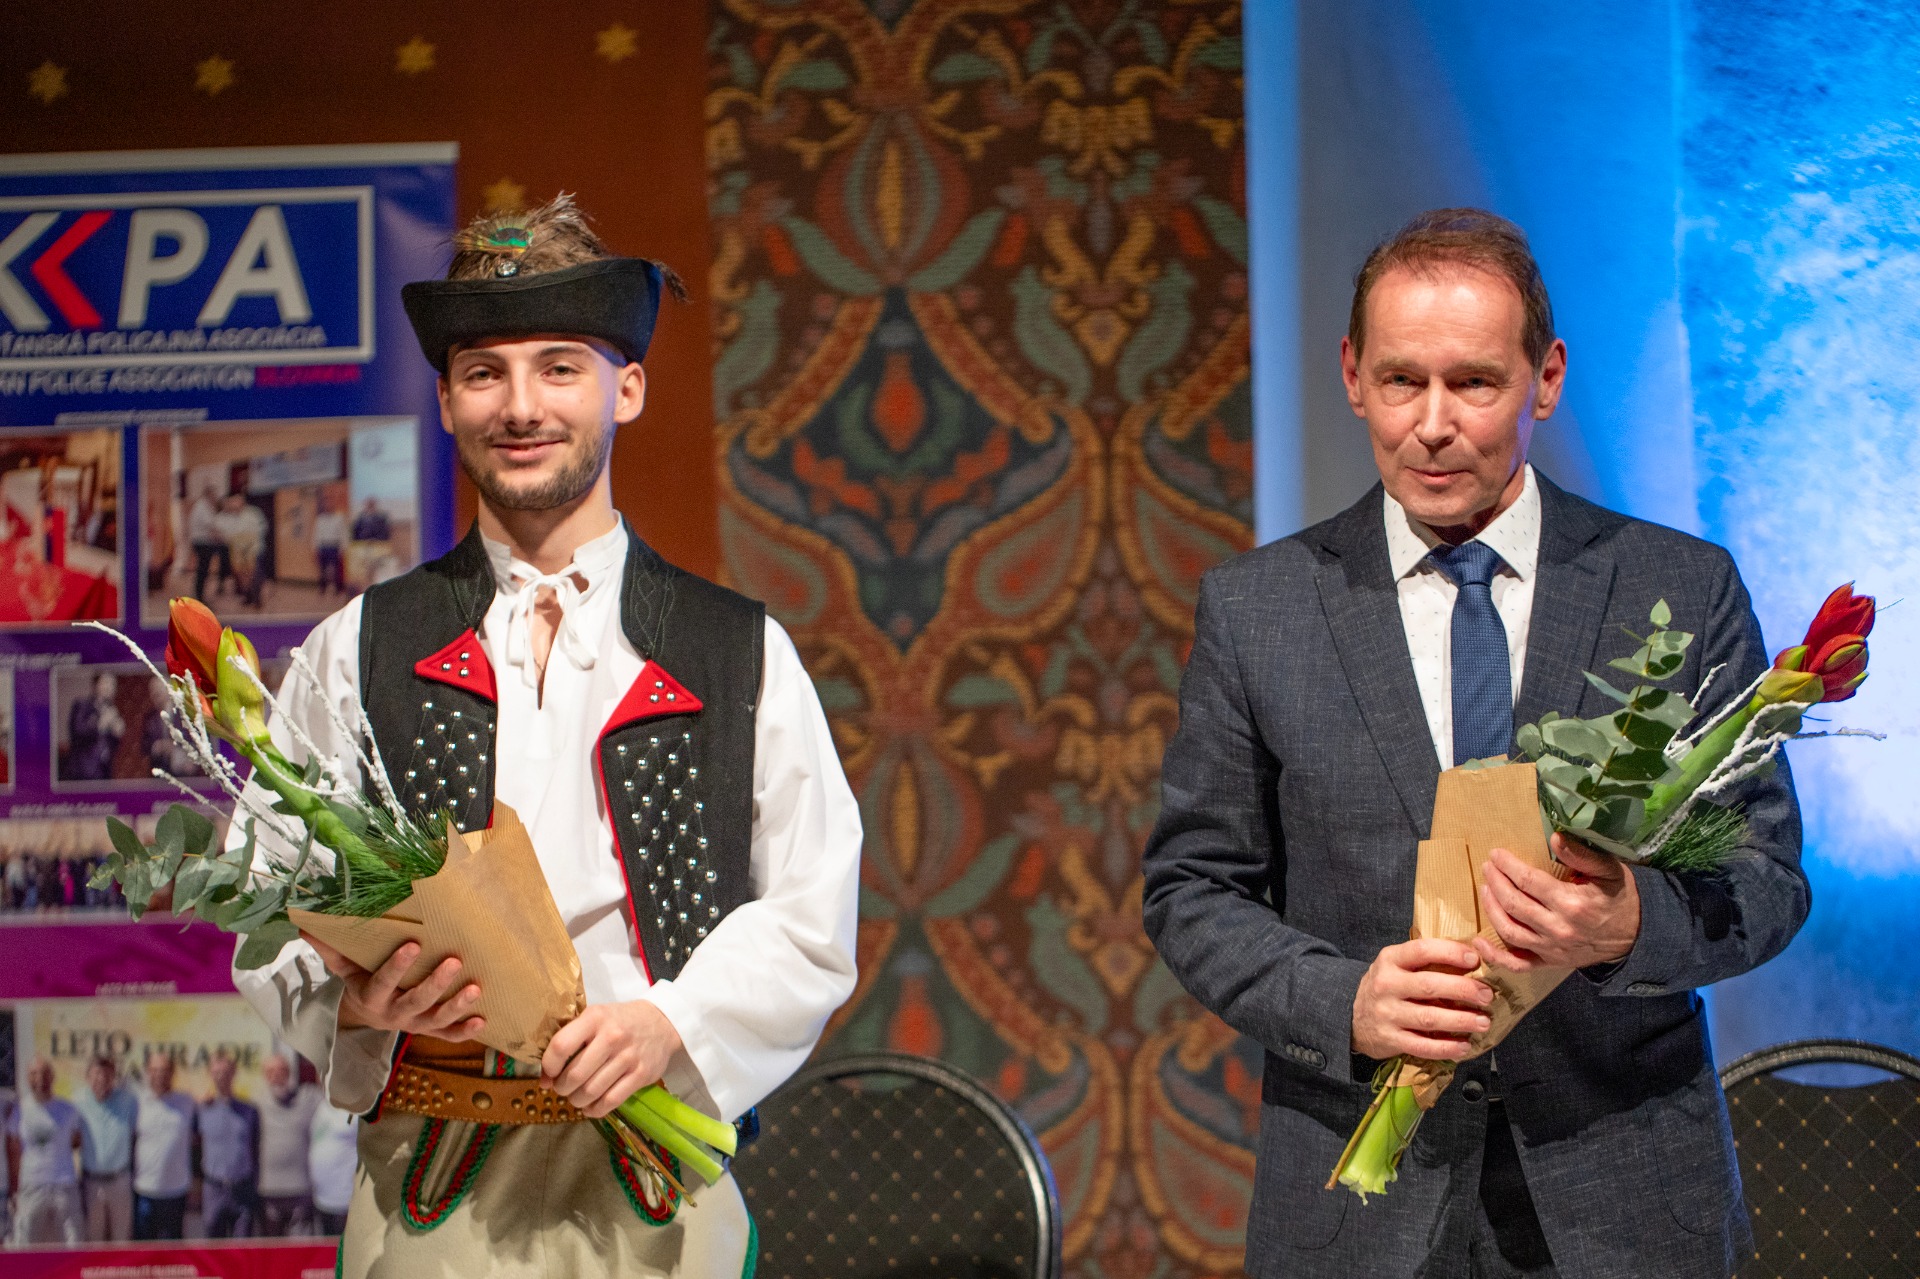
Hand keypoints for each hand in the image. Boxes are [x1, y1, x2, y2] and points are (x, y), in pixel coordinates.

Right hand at [303, 936, 484, 1040]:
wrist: (368, 1016)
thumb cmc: (361, 981)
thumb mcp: (345, 967)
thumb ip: (330, 948)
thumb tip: (304, 923)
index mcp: (372, 997)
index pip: (383, 983)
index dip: (396, 967)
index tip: (413, 944)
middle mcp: (394, 1014)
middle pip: (415, 1002)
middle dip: (435, 984)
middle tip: (454, 961)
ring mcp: (414, 1025)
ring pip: (436, 1020)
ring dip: (456, 1006)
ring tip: (474, 987)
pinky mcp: (430, 1031)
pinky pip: (448, 1036)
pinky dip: (465, 1032)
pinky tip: (483, 1021)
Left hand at [539, 1001, 683, 1118]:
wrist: (661, 1022)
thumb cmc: (620, 1021)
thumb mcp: (596, 1017)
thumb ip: (571, 1039)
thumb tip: (546, 1077)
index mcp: (595, 1018)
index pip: (561, 1046)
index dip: (549, 1066)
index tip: (548, 1074)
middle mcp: (612, 1037)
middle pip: (575, 1074)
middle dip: (562, 1088)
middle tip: (562, 1088)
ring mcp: (628, 1057)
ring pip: (591, 1091)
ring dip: (577, 1100)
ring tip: (576, 1096)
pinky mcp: (641, 1075)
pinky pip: (610, 1101)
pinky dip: (595, 1109)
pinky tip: (590, 1106)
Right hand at [1352, 937, 1492, 1059]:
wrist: (1353, 1017)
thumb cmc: (1388, 987)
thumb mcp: (1396, 965)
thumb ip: (1425, 961)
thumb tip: (1473, 958)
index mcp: (1390, 960)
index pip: (1421, 950)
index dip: (1450, 953)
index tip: (1474, 959)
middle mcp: (1386, 985)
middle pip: (1429, 985)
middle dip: (1463, 990)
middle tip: (1487, 995)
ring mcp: (1386, 1014)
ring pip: (1428, 1017)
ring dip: (1460, 1020)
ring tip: (1483, 1022)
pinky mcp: (1390, 1039)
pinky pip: (1422, 1046)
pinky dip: (1446, 1047)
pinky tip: (1464, 1046)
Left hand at [1474, 833, 1640, 972]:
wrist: (1638, 936)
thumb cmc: (1621, 897)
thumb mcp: (1609, 871)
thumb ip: (1581, 855)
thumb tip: (1555, 837)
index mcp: (1572, 903)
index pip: (1528, 882)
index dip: (1508, 866)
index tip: (1495, 854)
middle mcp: (1559, 929)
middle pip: (1514, 904)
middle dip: (1496, 882)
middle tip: (1487, 867)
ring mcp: (1553, 949)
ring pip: (1510, 932)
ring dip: (1491, 909)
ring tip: (1485, 889)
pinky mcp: (1551, 962)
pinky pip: (1518, 965)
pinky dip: (1496, 956)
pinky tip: (1478, 942)